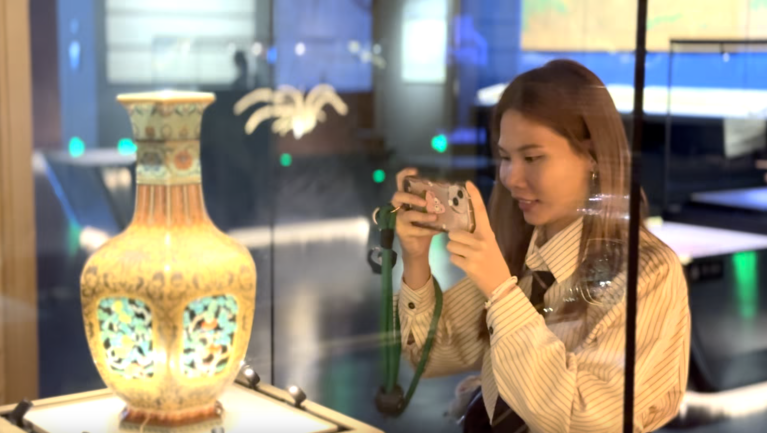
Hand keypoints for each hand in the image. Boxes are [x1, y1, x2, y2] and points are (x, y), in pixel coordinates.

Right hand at [392, 168, 440, 258]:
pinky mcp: (403, 232)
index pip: (400, 182)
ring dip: (422, 215)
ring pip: (407, 214)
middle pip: (398, 196)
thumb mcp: (427, 211)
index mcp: (405, 199)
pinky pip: (416, 229)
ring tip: (435, 217)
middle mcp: (398, 208)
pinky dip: (428, 230)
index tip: (415, 171)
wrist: (417, 248)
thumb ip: (432, 202)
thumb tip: (448, 192)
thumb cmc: (422, 226)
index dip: (404, 174)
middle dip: (411, 197)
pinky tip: (437, 231)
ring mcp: (398, 220)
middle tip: (424, 201)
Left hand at [446, 181, 511, 296]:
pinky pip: (452, 258)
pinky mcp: (469, 265)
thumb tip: (457, 228)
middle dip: (454, 241)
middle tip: (463, 248)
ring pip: (450, 246)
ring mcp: (476, 253)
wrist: (501, 285)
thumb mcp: (489, 244)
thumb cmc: (493, 262)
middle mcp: (482, 240)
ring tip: (465, 257)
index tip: (467, 183)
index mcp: (488, 233)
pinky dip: (456, 262)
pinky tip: (466, 265)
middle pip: (454, 233)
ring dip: (454, 252)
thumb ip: (477, 234)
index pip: (481, 211)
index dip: (474, 196)